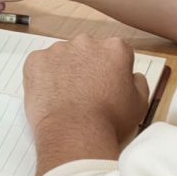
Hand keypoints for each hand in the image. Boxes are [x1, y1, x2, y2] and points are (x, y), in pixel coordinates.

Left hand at [21, 36, 150, 163]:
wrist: (75, 133)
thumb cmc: (108, 121)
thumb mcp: (140, 103)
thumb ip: (138, 82)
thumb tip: (132, 75)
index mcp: (114, 48)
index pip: (116, 53)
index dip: (113, 71)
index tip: (108, 86)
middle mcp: (86, 42)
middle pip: (88, 51)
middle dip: (88, 67)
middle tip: (86, 93)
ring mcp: (58, 50)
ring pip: (63, 57)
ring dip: (65, 71)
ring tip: (68, 98)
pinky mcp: (36, 60)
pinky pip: (40, 65)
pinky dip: (43, 77)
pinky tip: (51, 96)